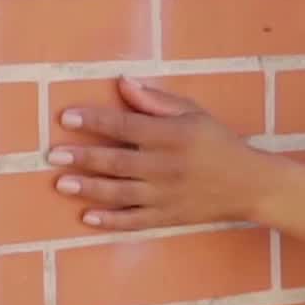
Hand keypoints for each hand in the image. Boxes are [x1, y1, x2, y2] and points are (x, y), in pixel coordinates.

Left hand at [47, 77, 275, 230]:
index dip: (95, 121)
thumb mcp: (195, 114)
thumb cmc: (219, 144)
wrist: (251, 185)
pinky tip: (88, 218)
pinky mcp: (170, 217)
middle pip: (118, 162)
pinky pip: (136, 221)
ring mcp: (167, 195)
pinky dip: (112, 221)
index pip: (126, 127)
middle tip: (53, 154)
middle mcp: (166, 167)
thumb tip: (124, 83)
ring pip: (121, 193)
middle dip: (84, 157)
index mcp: (172, 137)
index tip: (67, 117)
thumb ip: (158, 101)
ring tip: (61, 183)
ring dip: (90, 188)